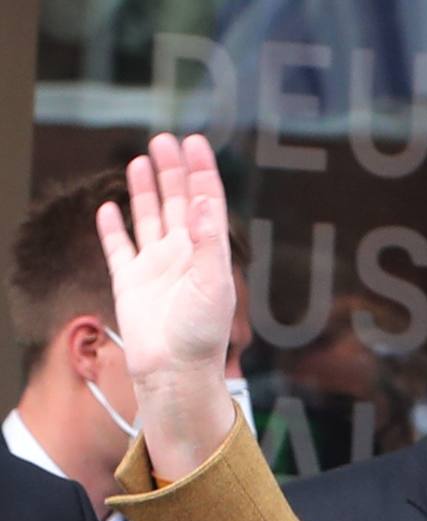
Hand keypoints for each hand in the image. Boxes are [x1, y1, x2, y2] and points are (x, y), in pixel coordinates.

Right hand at [97, 133, 236, 476]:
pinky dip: (114, 228)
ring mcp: (156, 268)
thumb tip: (204, 201)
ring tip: (141, 160)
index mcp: (208, 254)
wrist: (175, 372)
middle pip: (178, 203)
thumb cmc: (201, 335)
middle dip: (172, 172)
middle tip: (164, 140)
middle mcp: (183, 257)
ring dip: (146, 191)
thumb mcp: (213, 285)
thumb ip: (208, 242)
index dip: (201, 172)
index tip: (195, 142)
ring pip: (150, 219)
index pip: (206, 203)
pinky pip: (119, 248)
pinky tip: (111, 208)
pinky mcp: (130, 283)